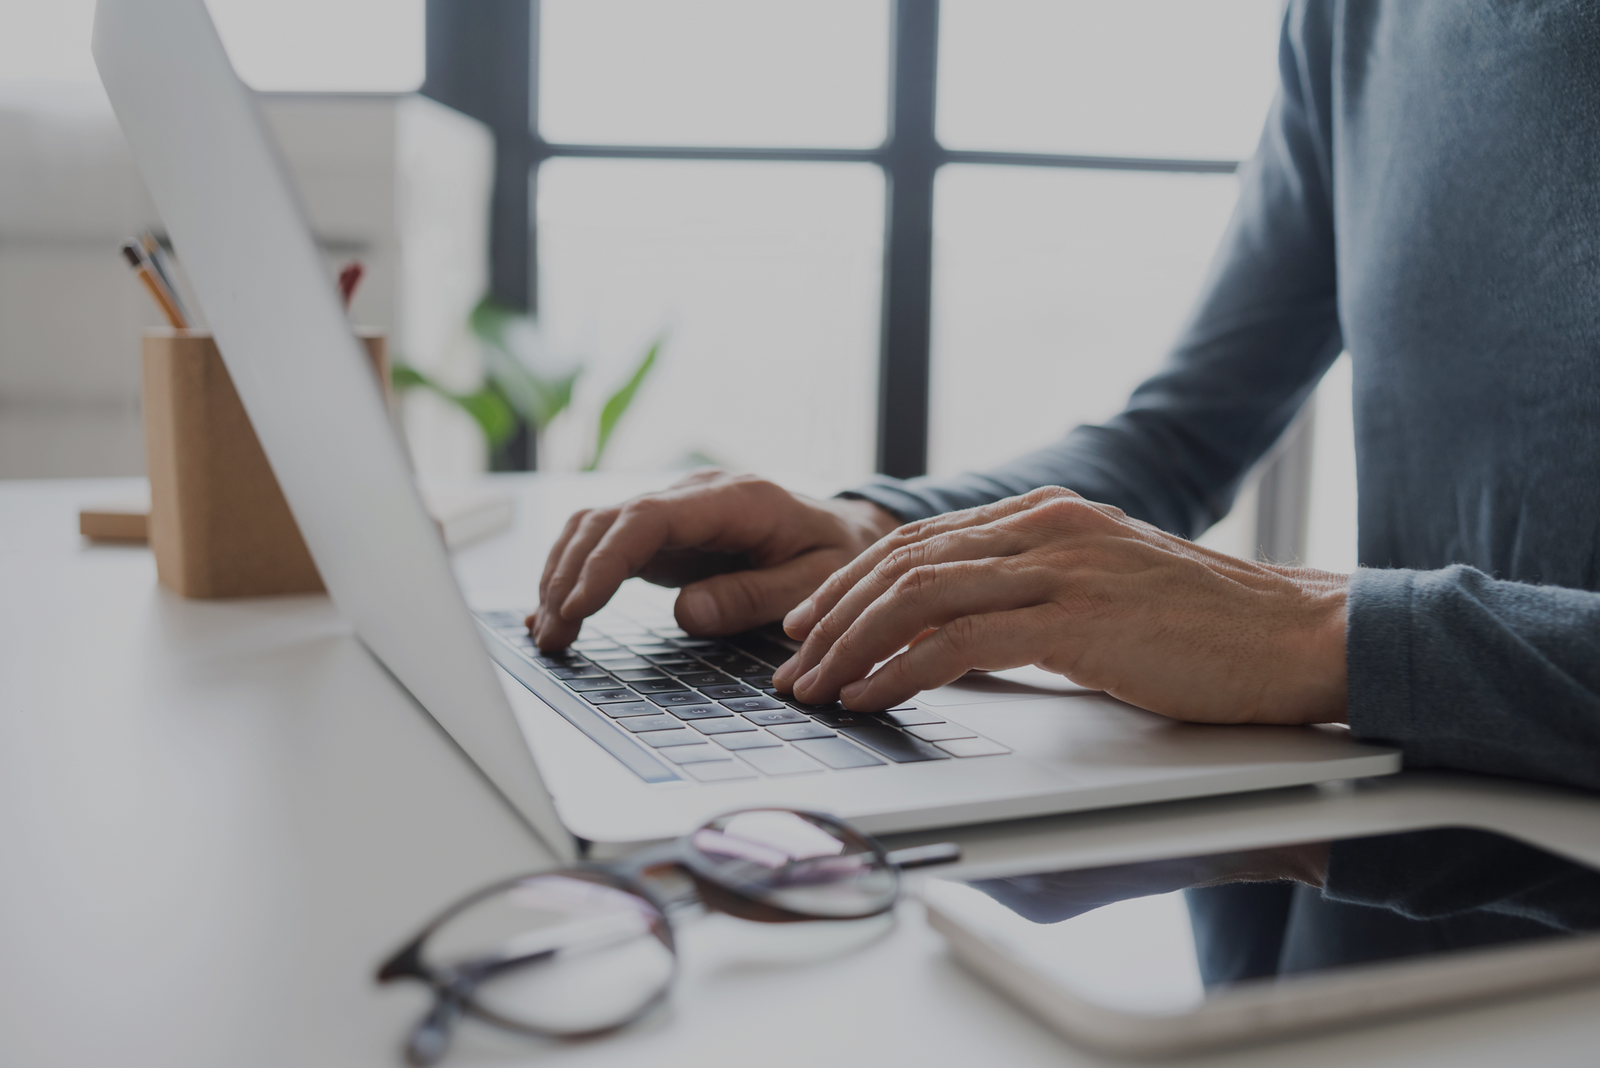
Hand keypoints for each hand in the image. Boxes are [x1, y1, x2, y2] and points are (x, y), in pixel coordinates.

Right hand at [529, 470, 899, 649]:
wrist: (849, 530)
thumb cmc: (838, 554)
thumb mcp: (815, 580)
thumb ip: (754, 595)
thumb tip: (687, 613)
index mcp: (734, 499)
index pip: (647, 518)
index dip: (604, 561)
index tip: (577, 607)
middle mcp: (695, 495)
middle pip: (607, 521)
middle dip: (569, 577)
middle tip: (552, 637)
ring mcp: (677, 512)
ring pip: (596, 529)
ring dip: (564, 577)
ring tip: (548, 635)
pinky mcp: (667, 533)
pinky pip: (608, 545)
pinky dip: (576, 575)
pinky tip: (555, 613)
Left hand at [770, 487, 1348, 725]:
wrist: (1299, 636)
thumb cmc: (1210, 628)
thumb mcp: (1106, 591)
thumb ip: (1034, 597)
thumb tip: (960, 637)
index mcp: (1048, 515)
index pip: (921, 541)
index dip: (852, 582)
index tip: (810, 620)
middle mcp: (1046, 527)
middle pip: (902, 561)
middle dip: (832, 615)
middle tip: (790, 660)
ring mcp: (1061, 567)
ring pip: (916, 595)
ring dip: (850, 645)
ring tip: (813, 687)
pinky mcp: (1077, 619)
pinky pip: (958, 642)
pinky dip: (900, 671)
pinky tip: (870, 698)